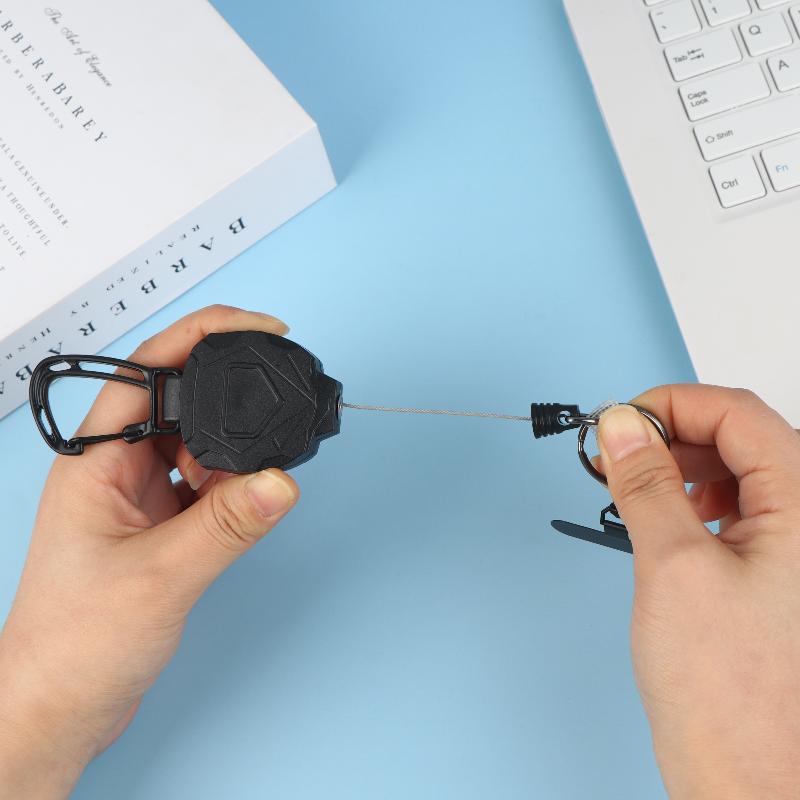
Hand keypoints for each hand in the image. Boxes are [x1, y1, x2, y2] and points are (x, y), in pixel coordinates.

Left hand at [0, 306, 299, 798]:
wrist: (61, 707)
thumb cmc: (76, 644)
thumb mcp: (160, 578)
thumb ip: (226, 525)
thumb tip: (283, 480)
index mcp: (94, 460)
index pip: (147, 369)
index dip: (204, 335)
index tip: (261, 328)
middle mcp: (114, 466)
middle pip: (180, 398)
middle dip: (230, 398)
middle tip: (275, 409)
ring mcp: (137, 492)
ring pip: (198, 440)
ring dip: (233, 451)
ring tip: (249, 484)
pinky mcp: (159, 519)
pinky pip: (206, 479)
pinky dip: (232, 483)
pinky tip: (244, 502)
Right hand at [596, 387, 799, 798]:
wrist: (751, 785)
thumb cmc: (731, 698)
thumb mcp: (673, 568)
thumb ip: (646, 484)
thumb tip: (622, 427)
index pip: (741, 415)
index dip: (674, 405)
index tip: (622, 420)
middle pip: (745, 439)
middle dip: (675, 435)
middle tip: (618, 452)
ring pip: (743, 473)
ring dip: (685, 468)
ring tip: (638, 487)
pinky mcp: (782, 576)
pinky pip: (744, 511)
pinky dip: (698, 502)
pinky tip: (671, 520)